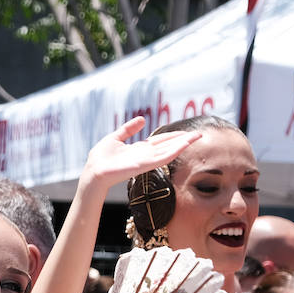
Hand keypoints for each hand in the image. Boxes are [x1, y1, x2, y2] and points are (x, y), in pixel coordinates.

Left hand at [79, 117, 202, 192]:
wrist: (94, 172)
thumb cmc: (100, 158)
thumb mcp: (115, 138)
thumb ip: (128, 129)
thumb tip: (143, 119)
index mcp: (139, 149)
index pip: (161, 141)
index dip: (173, 136)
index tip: (186, 132)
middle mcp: (145, 155)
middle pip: (168, 145)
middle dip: (183, 139)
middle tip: (199, 134)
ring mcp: (146, 161)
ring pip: (169, 151)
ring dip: (183, 144)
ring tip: (197, 136)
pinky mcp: (144, 165)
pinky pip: (162, 158)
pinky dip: (174, 151)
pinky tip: (184, 144)